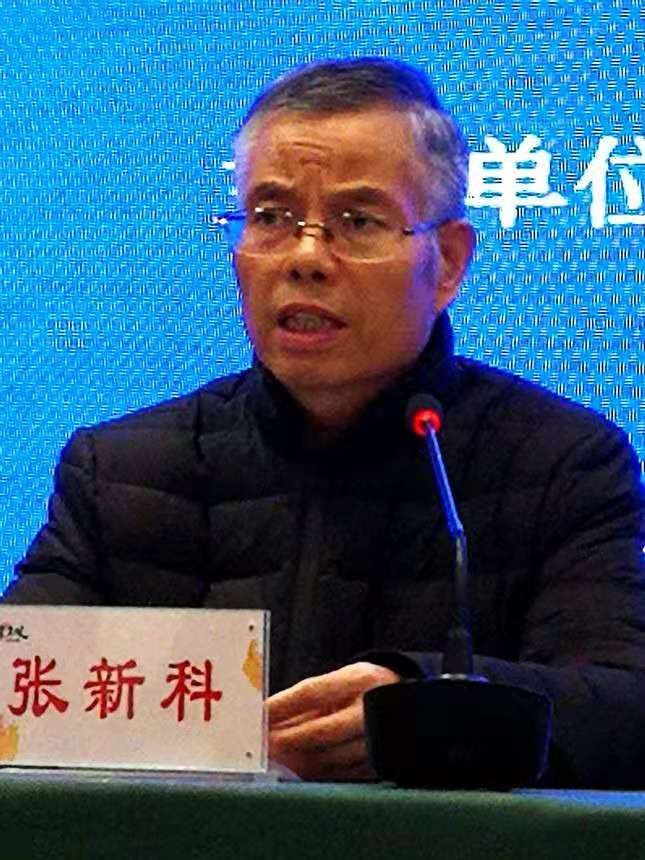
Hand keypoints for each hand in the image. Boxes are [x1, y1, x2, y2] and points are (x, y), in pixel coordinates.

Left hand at [266, 661, 399, 780]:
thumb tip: (267, 716)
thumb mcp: (343, 680)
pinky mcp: (382, 764)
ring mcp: (380, 739)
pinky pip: (343, 775)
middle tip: (262, 746)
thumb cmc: (363, 688)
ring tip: (275, 759)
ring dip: (298, 761)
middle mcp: (372, 708)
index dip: (281, 705)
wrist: (410, 703)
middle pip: (320, 731)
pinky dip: (318, 774)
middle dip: (286, 740)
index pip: (312, 692)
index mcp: (361, 679)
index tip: (258, 716)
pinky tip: (300, 770)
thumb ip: (309, 697)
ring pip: (329, 758)